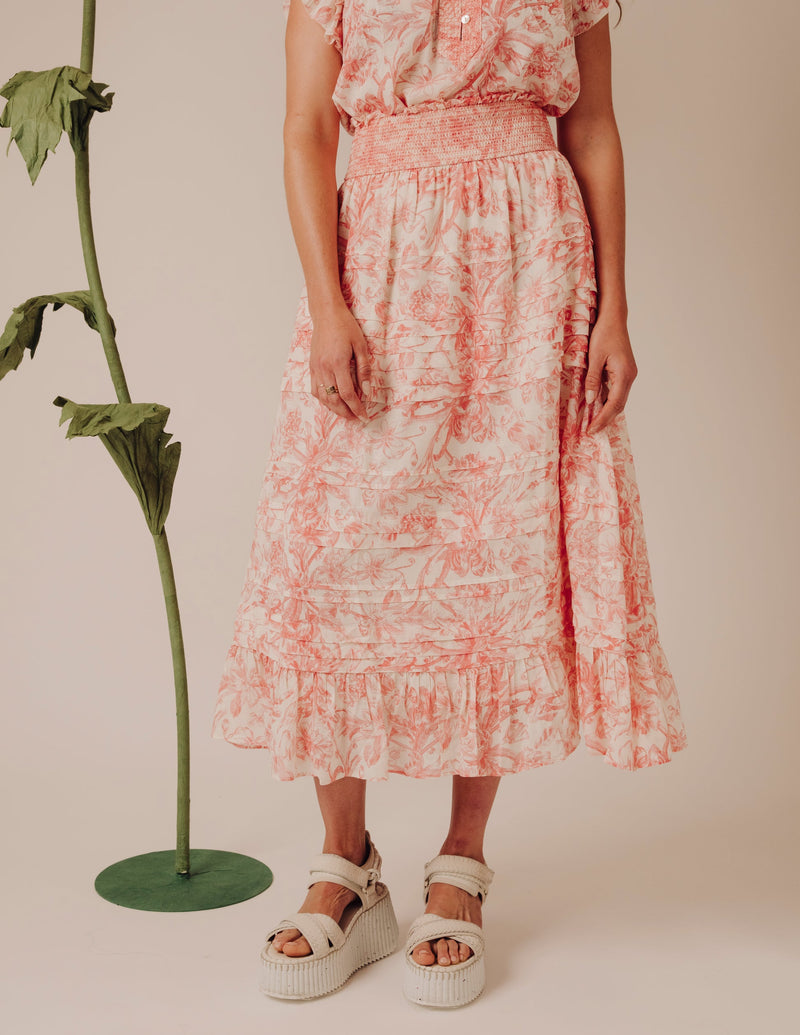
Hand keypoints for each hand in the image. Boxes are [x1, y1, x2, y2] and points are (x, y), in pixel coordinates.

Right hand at [309, 302, 372, 421]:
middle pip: (334, 400)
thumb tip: (366, 391)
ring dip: (334, 409)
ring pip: (323, 397)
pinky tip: (332, 402)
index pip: (348, 394)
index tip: (364, 416)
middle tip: (357, 419)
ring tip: (346, 414)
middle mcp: (324, 368)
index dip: (357, 408)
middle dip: (346, 413)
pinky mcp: (312, 367)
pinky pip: (315, 389)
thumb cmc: (346, 327)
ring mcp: (316, 368)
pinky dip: (324, 399)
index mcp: (338, 363)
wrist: (326, 314)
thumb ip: (364, 369)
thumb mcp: (361, 346)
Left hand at [583, 311, 637, 434]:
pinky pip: (616, 391)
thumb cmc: (604, 334)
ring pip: (618, 399)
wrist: (613, 318)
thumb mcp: (594, 357)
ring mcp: (628, 374)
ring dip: (607, 411)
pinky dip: (608, 401)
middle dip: (605, 419)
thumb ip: (593, 380)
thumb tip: (591, 400)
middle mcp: (629, 376)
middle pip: (618, 405)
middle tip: (591, 431)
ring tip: (593, 423)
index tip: (592, 429)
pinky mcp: (624, 371)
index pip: (613, 404)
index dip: (602, 418)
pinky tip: (597, 406)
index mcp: (624, 374)